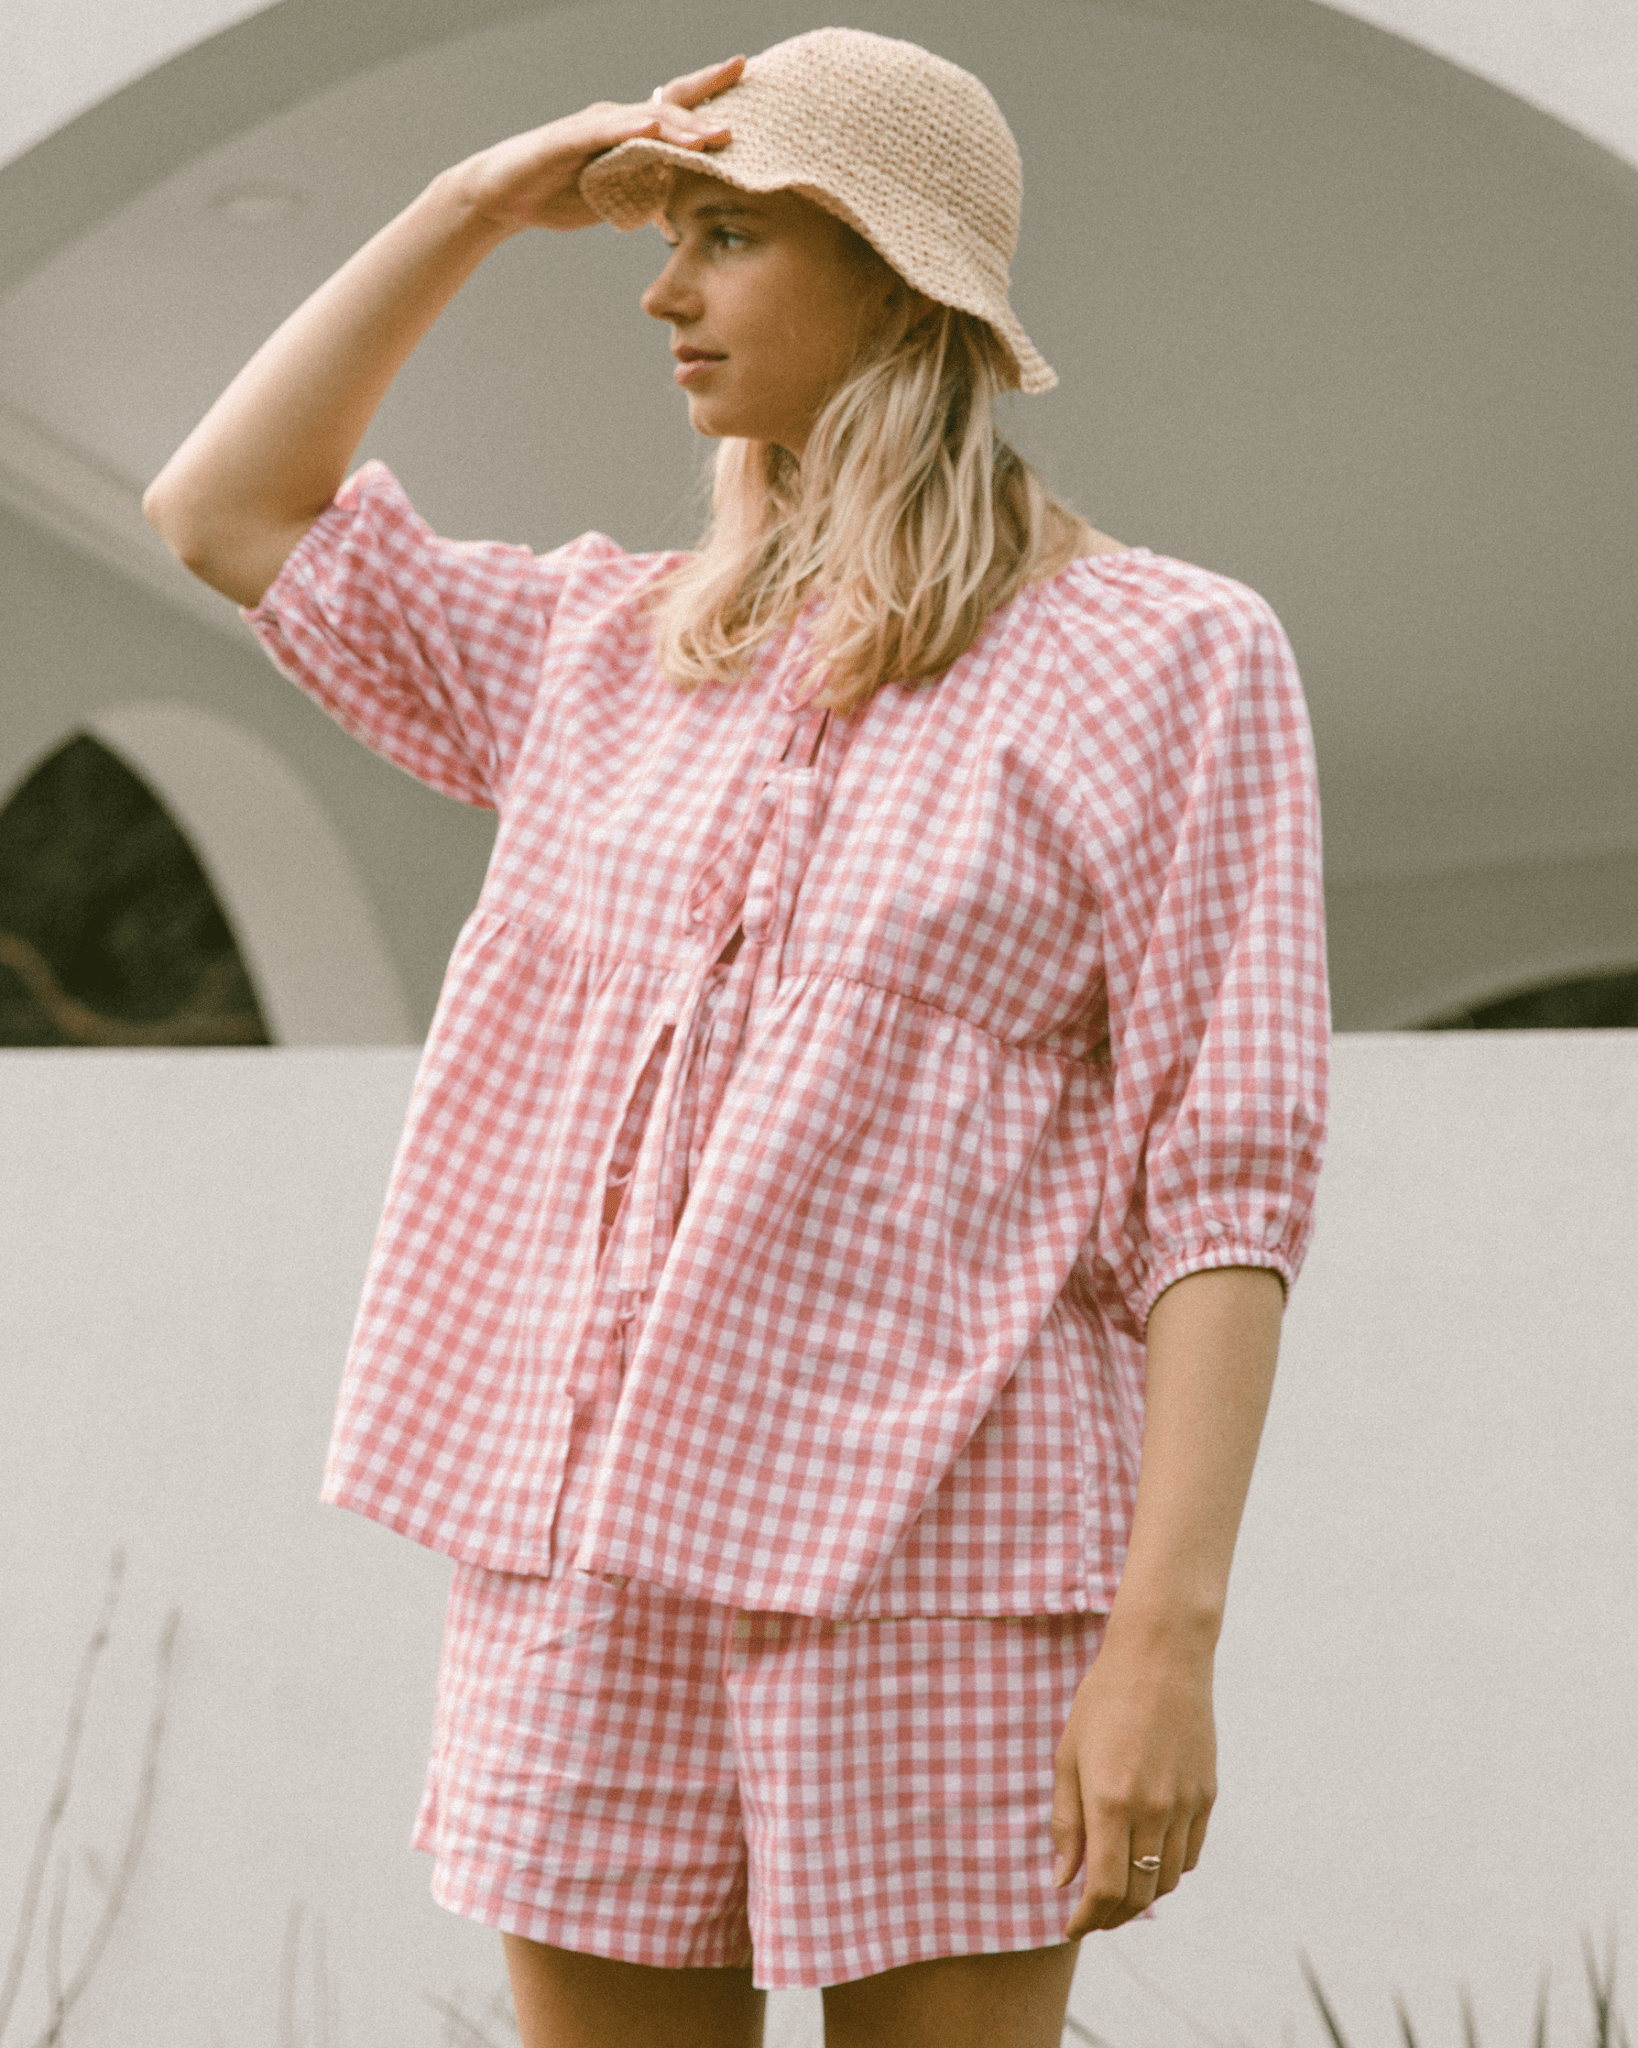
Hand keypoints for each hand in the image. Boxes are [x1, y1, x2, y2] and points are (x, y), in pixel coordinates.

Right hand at [447, 55, 745, 234]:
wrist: (506, 196)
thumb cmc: (560, 194)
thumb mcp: (616, 196)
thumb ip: (647, 189)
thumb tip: (682, 198)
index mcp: (630, 133)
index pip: (676, 108)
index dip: (709, 91)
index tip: (743, 72)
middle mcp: (616, 120)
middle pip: (669, 108)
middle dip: (707, 108)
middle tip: (742, 121)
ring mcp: (594, 127)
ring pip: (645, 119)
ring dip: (681, 127)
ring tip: (712, 135)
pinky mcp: (570, 139)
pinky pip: (606, 132)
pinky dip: (631, 129)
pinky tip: (654, 129)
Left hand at [1050, 1624, 1217, 1933]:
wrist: (1161, 1657)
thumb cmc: (1104, 1700)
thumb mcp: (1069, 1755)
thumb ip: (1066, 1821)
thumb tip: (1063, 1879)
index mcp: (1110, 1800)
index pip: (1105, 1889)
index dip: (1087, 1918)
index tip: (1072, 1926)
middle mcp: (1153, 1810)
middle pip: (1138, 1894)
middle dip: (1111, 1916)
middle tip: (1091, 1916)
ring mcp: (1185, 1805)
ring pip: (1167, 1879)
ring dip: (1141, 1896)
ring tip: (1118, 1889)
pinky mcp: (1207, 1796)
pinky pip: (1190, 1854)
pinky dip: (1168, 1869)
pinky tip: (1148, 1858)